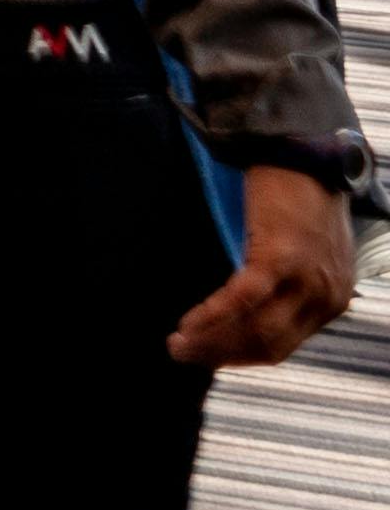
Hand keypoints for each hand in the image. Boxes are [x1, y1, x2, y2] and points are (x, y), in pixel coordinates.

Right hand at [174, 169, 357, 367]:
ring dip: (212, 342)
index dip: (240, 356)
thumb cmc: (299, 196)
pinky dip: (211, 316)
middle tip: (183, 354)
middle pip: (269, 346)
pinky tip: (187, 324)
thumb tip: (249, 310)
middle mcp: (326, 296)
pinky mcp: (280, 258)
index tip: (207, 355)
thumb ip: (288, 284)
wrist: (305, 154)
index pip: (283, 344)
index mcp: (332, 298)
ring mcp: (307, 280)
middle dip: (222, 356)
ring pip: (256, 332)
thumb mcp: (305, 252)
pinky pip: (241, 301)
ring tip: (178, 343)